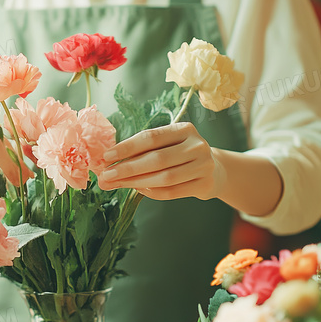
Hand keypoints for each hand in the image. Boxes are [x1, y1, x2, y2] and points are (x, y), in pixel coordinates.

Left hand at [97, 122, 224, 200]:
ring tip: (117, 184)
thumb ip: (141, 152)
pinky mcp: (205, 184)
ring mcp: (204, 165)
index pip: (151, 137)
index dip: (127, 147)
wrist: (214, 169)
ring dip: (136, 182)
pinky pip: (172, 192)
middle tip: (106, 176)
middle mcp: (197, 144)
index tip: (106, 157)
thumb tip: (107, 165)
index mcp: (183, 129)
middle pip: (157, 159)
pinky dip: (152, 192)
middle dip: (128, 168)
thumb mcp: (165, 145)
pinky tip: (138, 189)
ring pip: (165, 177)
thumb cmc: (180, 155)